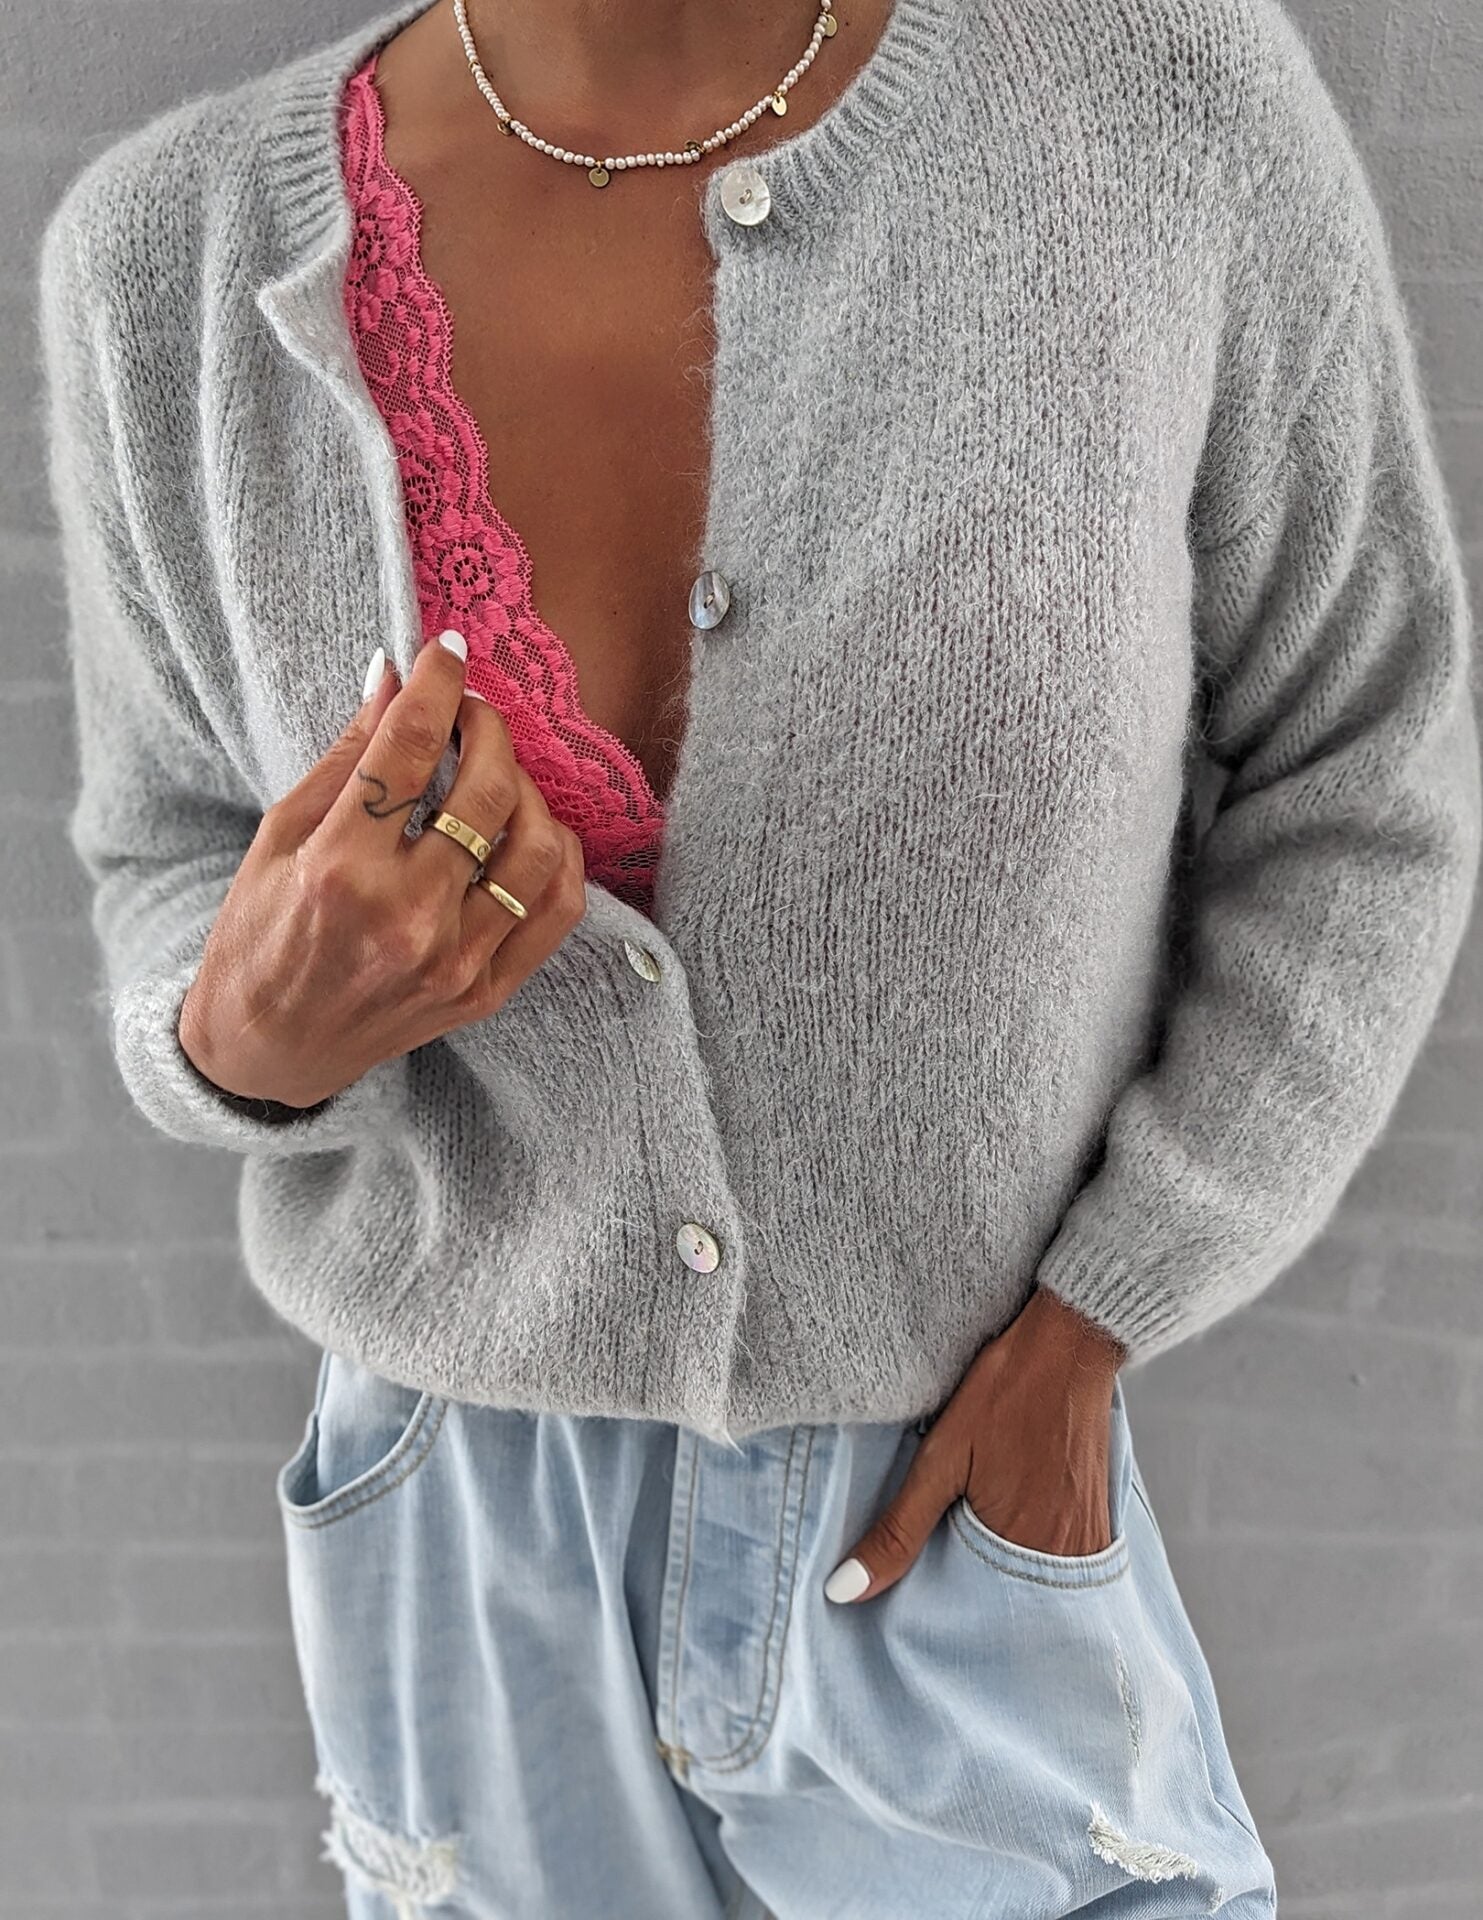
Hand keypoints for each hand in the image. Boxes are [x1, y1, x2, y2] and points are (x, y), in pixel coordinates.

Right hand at [177, 631, 587, 1108]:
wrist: (268, 1048)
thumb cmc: (260, 937)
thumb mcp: (278, 837)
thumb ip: (346, 757)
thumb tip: (392, 676)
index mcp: (339, 871)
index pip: (408, 747)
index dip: (437, 685)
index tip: (448, 653)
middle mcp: (405, 917)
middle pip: (488, 791)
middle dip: (488, 728)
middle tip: (471, 712)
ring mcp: (454, 960)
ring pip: (540, 849)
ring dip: (530, 791)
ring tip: (499, 775)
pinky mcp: (485, 991)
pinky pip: (558, 911)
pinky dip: (558, 858)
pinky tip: (531, 831)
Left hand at [823, 1288, 1126, 1602]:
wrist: (1070, 1343)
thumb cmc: (1006, 1394)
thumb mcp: (940, 1461)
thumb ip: (898, 1531)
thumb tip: (843, 1591)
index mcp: (1026, 1552)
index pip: (978, 1621)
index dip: (944, 1620)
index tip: (915, 1618)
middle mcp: (1068, 1559)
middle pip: (1011, 1609)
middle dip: (974, 1606)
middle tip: (938, 1589)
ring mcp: (1090, 1539)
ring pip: (1035, 1586)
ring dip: (1002, 1579)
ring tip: (968, 1559)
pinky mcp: (1099, 1517)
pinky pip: (1061, 1561)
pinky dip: (1029, 1556)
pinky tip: (1004, 1533)